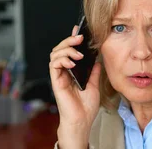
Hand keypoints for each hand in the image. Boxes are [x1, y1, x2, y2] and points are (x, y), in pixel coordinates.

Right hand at [49, 25, 101, 147]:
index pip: (69, 51)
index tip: (79, 30)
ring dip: (66, 49)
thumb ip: (94, 72)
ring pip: (55, 54)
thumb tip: (98, 59)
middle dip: (69, 40)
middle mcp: (64, 71)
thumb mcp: (94, 85)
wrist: (82, 121)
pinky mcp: (56, 81)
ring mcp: (59, 76)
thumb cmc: (86, 107)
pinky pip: (54, 65)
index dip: (72, 39)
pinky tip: (72, 62)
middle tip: (79, 37)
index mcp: (72, 71)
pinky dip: (62, 60)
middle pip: (60, 49)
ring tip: (78, 53)